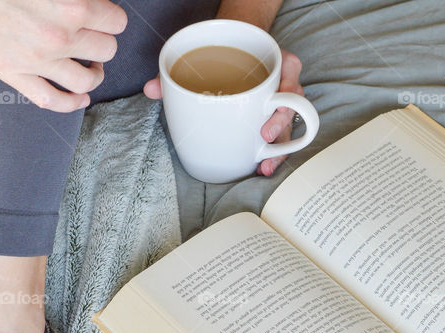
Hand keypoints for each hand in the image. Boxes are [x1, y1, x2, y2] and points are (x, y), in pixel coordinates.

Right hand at [0, 0, 126, 112]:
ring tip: (90, 67)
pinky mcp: (16, 76)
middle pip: (107, 51)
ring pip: (87, 80)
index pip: (116, 23)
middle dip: (103, 45)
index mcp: (73, 6)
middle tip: (94, 41)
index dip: (112, 21)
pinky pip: (53, 101)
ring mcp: (38, 61)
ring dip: (94, 75)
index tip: (104, 21)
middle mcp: (60, 37)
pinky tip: (80, 98)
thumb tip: (93, 6)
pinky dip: (72, 103)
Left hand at [143, 49, 304, 176]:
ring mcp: (281, 105)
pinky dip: (273, 153)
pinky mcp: (275, 121)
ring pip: (289, 127)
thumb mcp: (205, 58)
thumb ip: (178, 72)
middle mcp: (283, 84)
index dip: (286, 95)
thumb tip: (151, 88)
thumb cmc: (225, 59)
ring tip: (264, 167)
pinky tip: (261, 167)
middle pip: (293, 107)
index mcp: (275, 63)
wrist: (236, 53)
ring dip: (280, 149)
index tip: (274, 111)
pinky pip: (281, 137)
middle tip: (263, 139)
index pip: (290, 76)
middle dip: (280, 127)